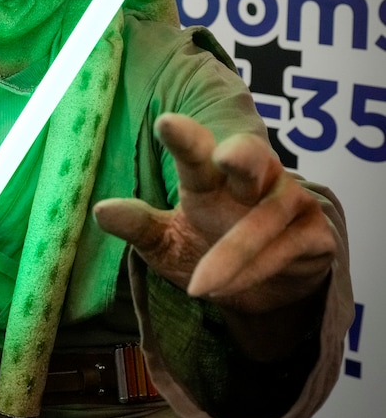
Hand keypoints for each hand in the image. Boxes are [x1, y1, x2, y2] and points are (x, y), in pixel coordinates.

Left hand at [93, 113, 335, 316]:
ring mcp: (289, 201)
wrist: (265, 293)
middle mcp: (253, 178)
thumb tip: (100, 210)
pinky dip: (255, 271)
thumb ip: (139, 226)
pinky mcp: (316, 232)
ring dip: (231, 255)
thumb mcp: (167, 244)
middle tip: (226, 158)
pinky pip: (285, 249)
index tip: (166, 124)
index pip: (195, 154)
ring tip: (199, 289)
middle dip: (241, 156)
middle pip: (249, 159)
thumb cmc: (210, 251)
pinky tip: (226, 290)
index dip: (184, 138)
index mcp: (211, 177)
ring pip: (263, 220)